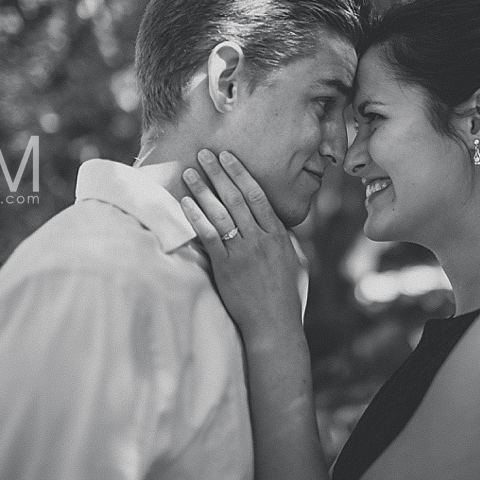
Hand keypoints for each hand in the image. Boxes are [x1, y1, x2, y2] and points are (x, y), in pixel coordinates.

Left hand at [180, 149, 304, 347]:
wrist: (274, 326)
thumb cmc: (285, 296)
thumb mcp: (294, 261)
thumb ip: (282, 238)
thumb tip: (272, 220)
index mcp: (278, 235)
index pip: (257, 195)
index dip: (240, 173)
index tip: (228, 156)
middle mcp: (260, 239)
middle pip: (237, 198)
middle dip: (219, 173)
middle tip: (205, 153)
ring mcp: (242, 253)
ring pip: (221, 213)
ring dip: (204, 189)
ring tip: (190, 171)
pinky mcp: (226, 268)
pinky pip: (209, 237)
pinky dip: (196, 217)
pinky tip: (185, 203)